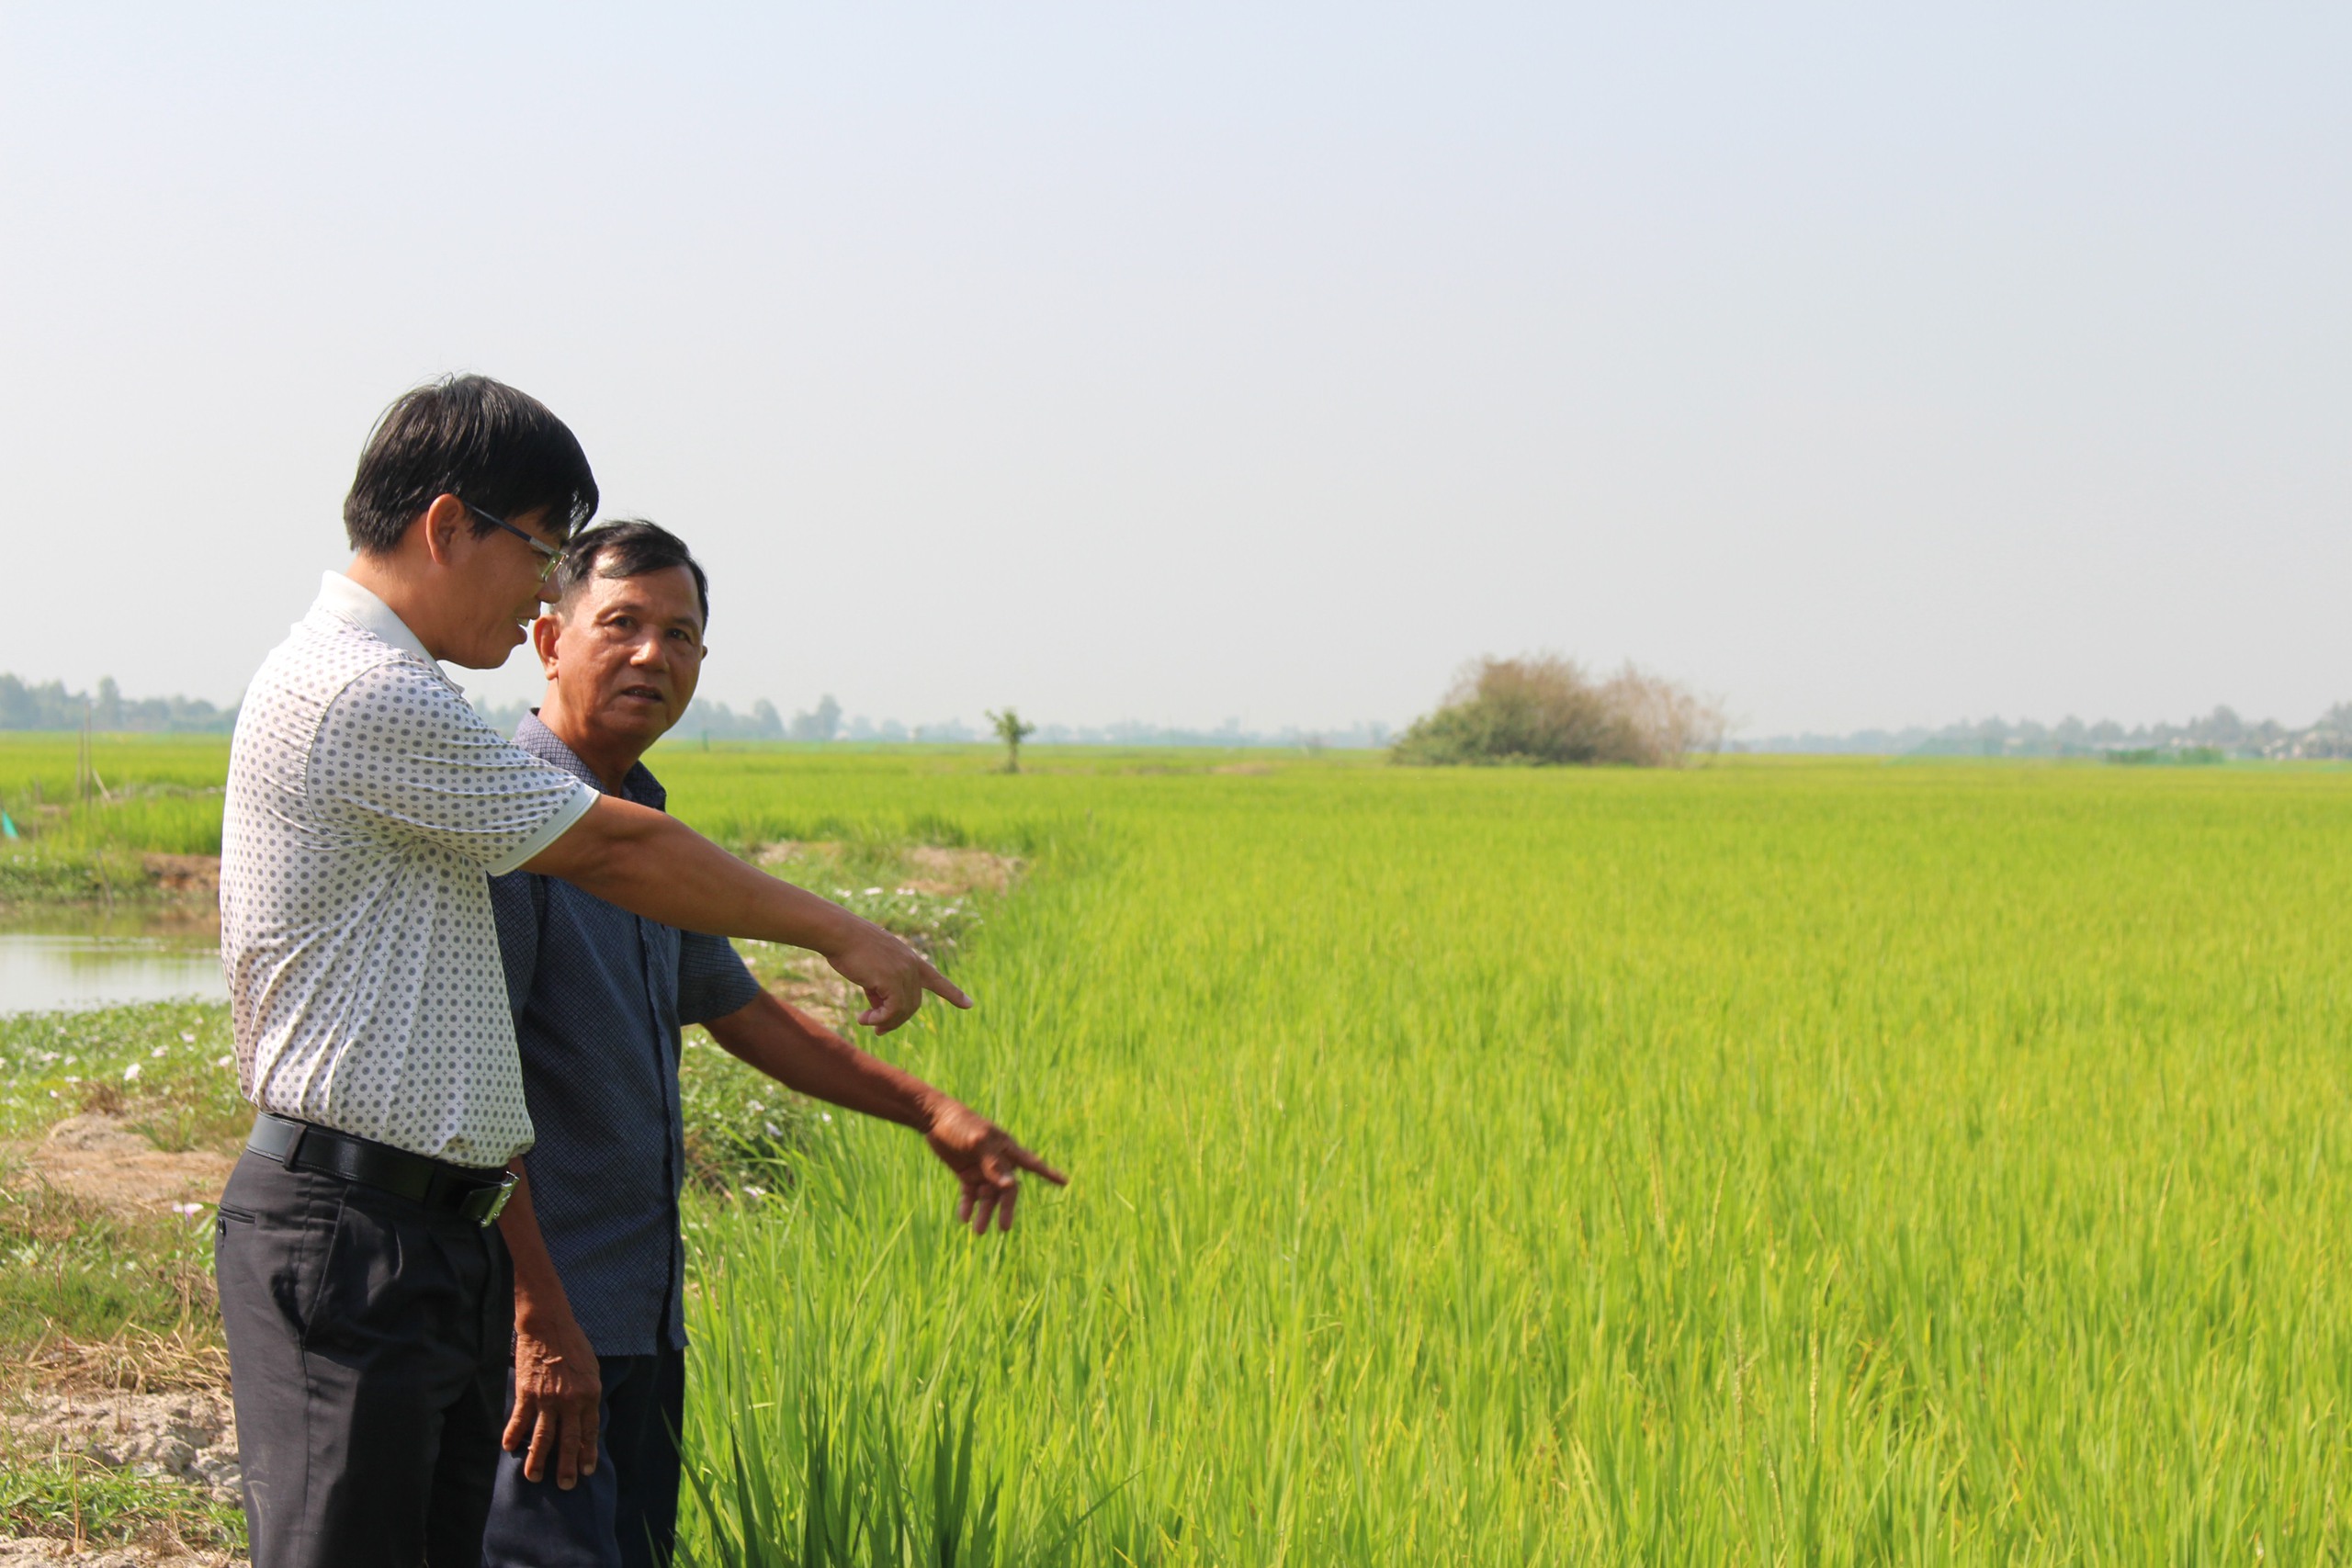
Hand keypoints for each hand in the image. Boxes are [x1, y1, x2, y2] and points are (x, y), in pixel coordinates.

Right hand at [504, 1309, 601, 1489]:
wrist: (549, 1325)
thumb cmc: (573, 1345)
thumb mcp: (592, 1369)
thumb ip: (590, 1395)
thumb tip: (587, 1418)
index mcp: (590, 1394)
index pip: (589, 1432)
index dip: (587, 1454)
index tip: (586, 1471)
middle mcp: (570, 1401)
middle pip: (568, 1441)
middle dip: (566, 1467)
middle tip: (566, 1486)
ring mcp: (547, 1399)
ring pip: (542, 1438)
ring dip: (538, 1461)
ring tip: (535, 1477)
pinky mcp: (526, 1394)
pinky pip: (519, 1421)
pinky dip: (513, 1436)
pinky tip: (509, 1449)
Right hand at [824, 915, 972, 1033]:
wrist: (839, 933)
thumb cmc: (850, 948)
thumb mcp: (871, 970)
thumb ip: (880, 988)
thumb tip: (880, 1012)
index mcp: (909, 959)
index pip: (936, 978)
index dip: (952, 993)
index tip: (969, 1004)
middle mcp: (911, 965)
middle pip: (913, 1003)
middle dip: (895, 1020)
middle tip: (878, 1030)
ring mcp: (904, 971)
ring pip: (903, 1009)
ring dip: (885, 1022)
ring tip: (866, 1021)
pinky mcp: (892, 979)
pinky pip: (892, 1010)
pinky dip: (879, 1019)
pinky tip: (864, 1019)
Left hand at [923, 1098, 1067, 1234]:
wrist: (935, 1119)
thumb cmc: (961, 1124)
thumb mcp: (978, 1142)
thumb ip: (993, 1164)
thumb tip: (1009, 1187)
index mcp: (1007, 1150)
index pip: (1033, 1164)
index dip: (1049, 1174)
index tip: (1065, 1182)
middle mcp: (997, 1162)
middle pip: (1007, 1190)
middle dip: (1006, 1208)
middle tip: (1004, 1228)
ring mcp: (982, 1170)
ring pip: (988, 1196)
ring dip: (985, 1213)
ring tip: (978, 1231)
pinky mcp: (966, 1174)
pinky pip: (970, 1195)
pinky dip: (968, 1207)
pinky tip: (964, 1218)